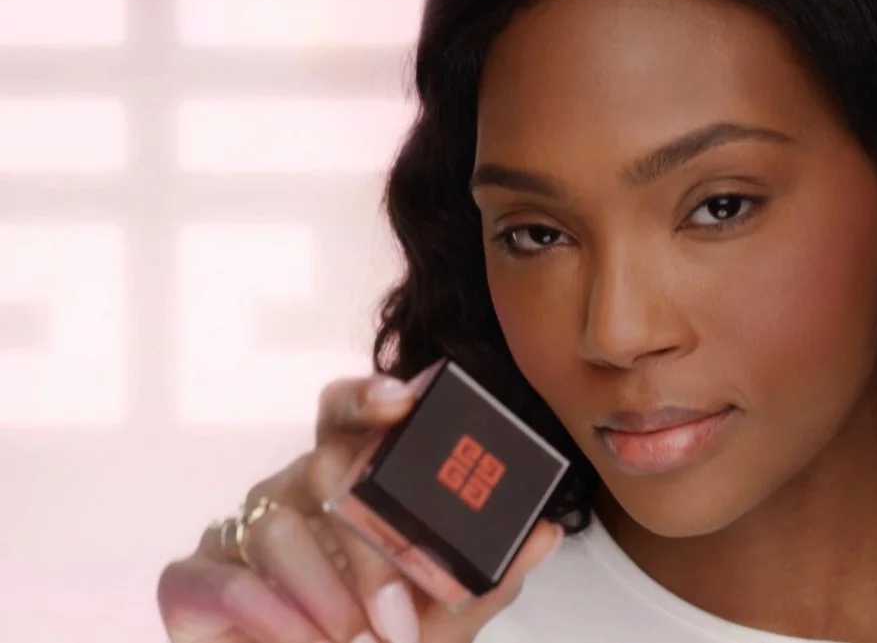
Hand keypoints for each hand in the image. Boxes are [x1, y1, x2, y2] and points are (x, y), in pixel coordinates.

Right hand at [157, 362, 564, 642]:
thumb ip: (490, 575)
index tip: (401, 399)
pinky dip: (257, 609)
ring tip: (349, 640)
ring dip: (319, 591)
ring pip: (272, 525)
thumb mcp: (447, 616)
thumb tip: (546, 530)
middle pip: (321, 469)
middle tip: (395, 616)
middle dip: (366, 547)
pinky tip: (298, 639)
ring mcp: (242, 532)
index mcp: (355, 481)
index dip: (369, 395)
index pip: (351, 413)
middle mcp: (296, 491)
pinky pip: (208, 575)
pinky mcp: (194, 582)